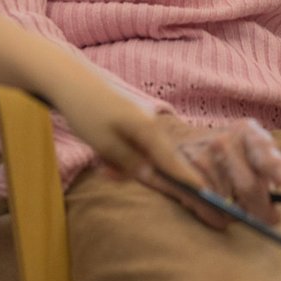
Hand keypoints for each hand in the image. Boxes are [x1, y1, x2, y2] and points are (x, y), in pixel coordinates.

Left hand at [43, 77, 280, 229]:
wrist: (70, 79)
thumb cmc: (86, 110)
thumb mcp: (105, 143)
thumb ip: (130, 163)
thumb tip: (154, 178)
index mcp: (148, 131)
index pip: (175, 165)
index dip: (192, 185)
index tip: (210, 201)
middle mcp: (151, 127)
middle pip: (166, 163)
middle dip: (166, 183)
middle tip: (183, 201)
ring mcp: (142, 123)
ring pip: (146, 157)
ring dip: (128, 169)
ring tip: (104, 165)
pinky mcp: (131, 122)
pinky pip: (135, 148)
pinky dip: (121, 158)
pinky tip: (103, 158)